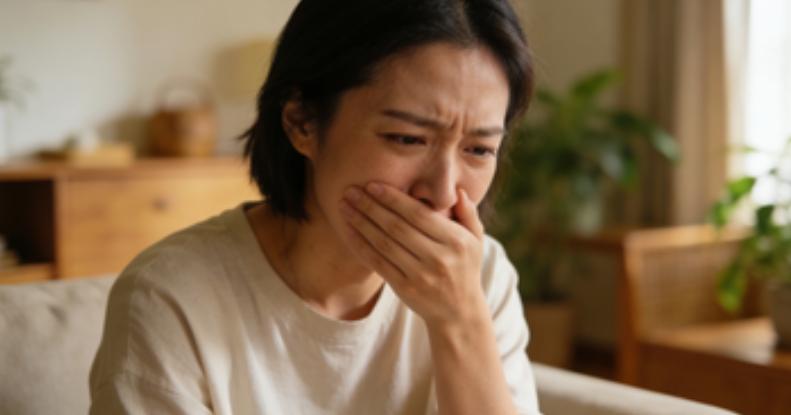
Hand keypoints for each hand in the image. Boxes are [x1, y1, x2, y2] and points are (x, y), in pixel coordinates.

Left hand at [339, 182, 488, 328]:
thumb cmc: (465, 268)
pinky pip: (378, 263)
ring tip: (344, 207)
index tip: (372, 184)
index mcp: (456, 241)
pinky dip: (361, 245)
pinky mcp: (405, 288)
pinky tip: (349, 231)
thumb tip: (457, 191)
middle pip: (397, 227)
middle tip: (351, 191)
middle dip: (371, 206)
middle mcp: (438, 258)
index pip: (419, 214)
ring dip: (361, 223)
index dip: (393, 198)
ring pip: (384, 244)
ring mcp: (420, 275)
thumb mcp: (476, 240)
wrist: (459, 312)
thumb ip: (468, 213)